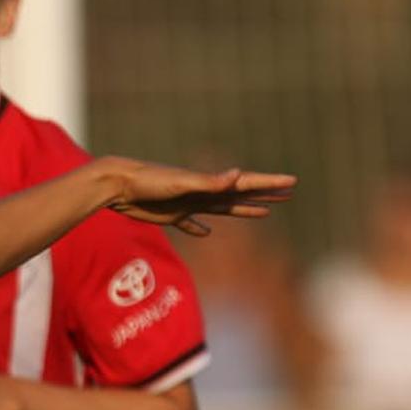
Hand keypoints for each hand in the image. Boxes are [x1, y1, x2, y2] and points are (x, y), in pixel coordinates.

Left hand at [98, 157, 295, 236]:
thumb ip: (209, 181)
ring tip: (264, 211)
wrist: (117, 186)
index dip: (269, 183)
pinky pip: (191, 224)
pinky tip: (207, 234)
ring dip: (243, 209)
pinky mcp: (170, 215)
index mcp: (209, 183)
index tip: (292, 182)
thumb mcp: (182, 182)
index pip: (246, 183)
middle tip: (287, 194)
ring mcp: (188, 204)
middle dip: (264, 194)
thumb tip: (238, 175)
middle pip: (240, 195)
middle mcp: (202, 192)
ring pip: (222, 209)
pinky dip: (200, 229)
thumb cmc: (149, 181)